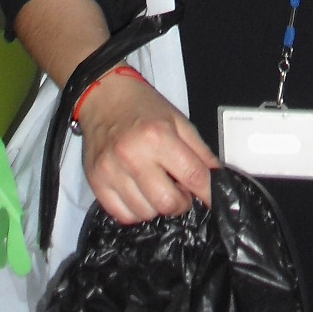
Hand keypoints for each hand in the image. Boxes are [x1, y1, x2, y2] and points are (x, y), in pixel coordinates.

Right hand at [75, 69, 218, 223]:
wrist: (103, 96)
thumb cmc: (144, 106)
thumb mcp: (178, 120)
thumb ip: (200, 150)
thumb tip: (217, 179)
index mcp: (158, 136)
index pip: (192, 176)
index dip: (207, 192)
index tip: (212, 199)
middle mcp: (133, 156)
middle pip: (168, 202)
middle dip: (181, 202)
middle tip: (180, 190)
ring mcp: (111, 171)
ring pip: (145, 213)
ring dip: (158, 207)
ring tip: (158, 187)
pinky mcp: (95, 182)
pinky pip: (122, 215)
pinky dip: (136, 211)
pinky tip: (140, 194)